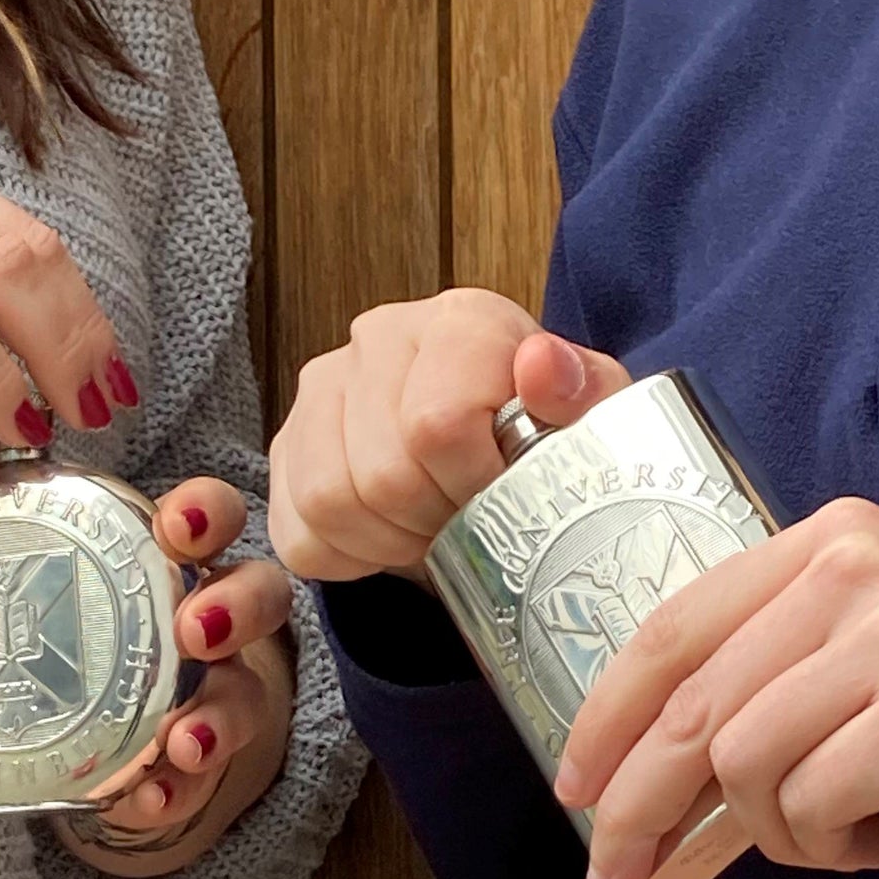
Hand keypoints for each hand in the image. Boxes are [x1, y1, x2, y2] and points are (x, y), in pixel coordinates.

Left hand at [0, 478, 294, 877]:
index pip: (206, 516)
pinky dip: (180, 789)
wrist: (121, 740)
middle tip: (194, 629)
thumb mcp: (10, 641)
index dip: (204, 510)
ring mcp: (226, 690)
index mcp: (157, 566)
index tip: (173, 525)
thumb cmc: (67, 663)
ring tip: (184, 740)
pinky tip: (146, 800)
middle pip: (257, 592)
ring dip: (225, 711)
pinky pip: (216, 775)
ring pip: (255, 687)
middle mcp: (209, 620)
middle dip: (235, 605)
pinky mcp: (218, 759)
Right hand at [269, 287, 629, 579]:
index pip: (436, 424)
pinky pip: (298, 533)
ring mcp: (321, 389)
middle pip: (383, 473)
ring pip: (330, 502)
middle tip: (469, 523)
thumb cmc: (544, 440)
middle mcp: (378, 337)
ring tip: (430, 530)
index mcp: (461, 321)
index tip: (503, 495)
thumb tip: (540, 367)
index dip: (472, 484)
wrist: (493, 458)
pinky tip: (389, 537)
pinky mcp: (287, 446)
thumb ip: (582, 393)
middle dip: (434, 520)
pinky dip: (348, 557)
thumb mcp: (591, 421)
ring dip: (389, 541)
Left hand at [555, 495, 878, 878]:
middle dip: (634, 812)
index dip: (604, 716)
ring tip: (819, 834)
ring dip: (767, 832)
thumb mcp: (823, 673)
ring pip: (742, 762)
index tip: (572, 790)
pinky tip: (875, 836)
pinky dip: (823, 845)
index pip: (668, 631)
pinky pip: (809, 801)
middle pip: (689, 709)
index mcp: (806, 545)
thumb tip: (618, 814)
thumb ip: (729, 712)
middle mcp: (844, 570)